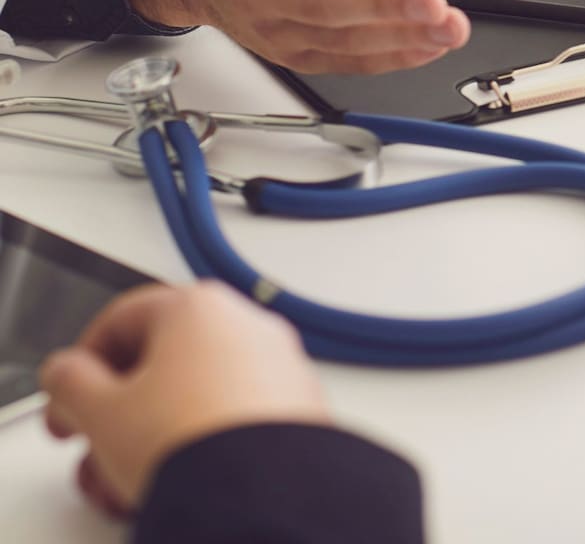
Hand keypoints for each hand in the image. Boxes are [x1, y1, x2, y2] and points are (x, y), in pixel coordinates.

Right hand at [39, 282, 329, 515]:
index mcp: (199, 307)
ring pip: (195, 395)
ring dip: (150, 433)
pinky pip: (233, 417)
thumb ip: (69, 382)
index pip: (122, 319)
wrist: (256, 495)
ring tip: (123, 478)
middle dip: (117, 410)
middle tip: (94, 442)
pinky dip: (198, 441)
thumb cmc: (188, 442)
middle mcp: (248, 325)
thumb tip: (68, 373)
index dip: (82, 365)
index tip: (67, 399)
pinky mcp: (299, 407)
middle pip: (161, 361)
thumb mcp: (100, 412)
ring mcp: (281, 366)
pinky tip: (173, 479)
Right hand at [123, 0, 469, 73]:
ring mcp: (275, 25)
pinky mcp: (295, 49)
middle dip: (379, 4)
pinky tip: (432, 44)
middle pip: (318, 3)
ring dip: (400, 35)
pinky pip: (346, 60)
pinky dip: (392, 56)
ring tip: (450, 25)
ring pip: (339, 39)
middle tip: (431, 0)